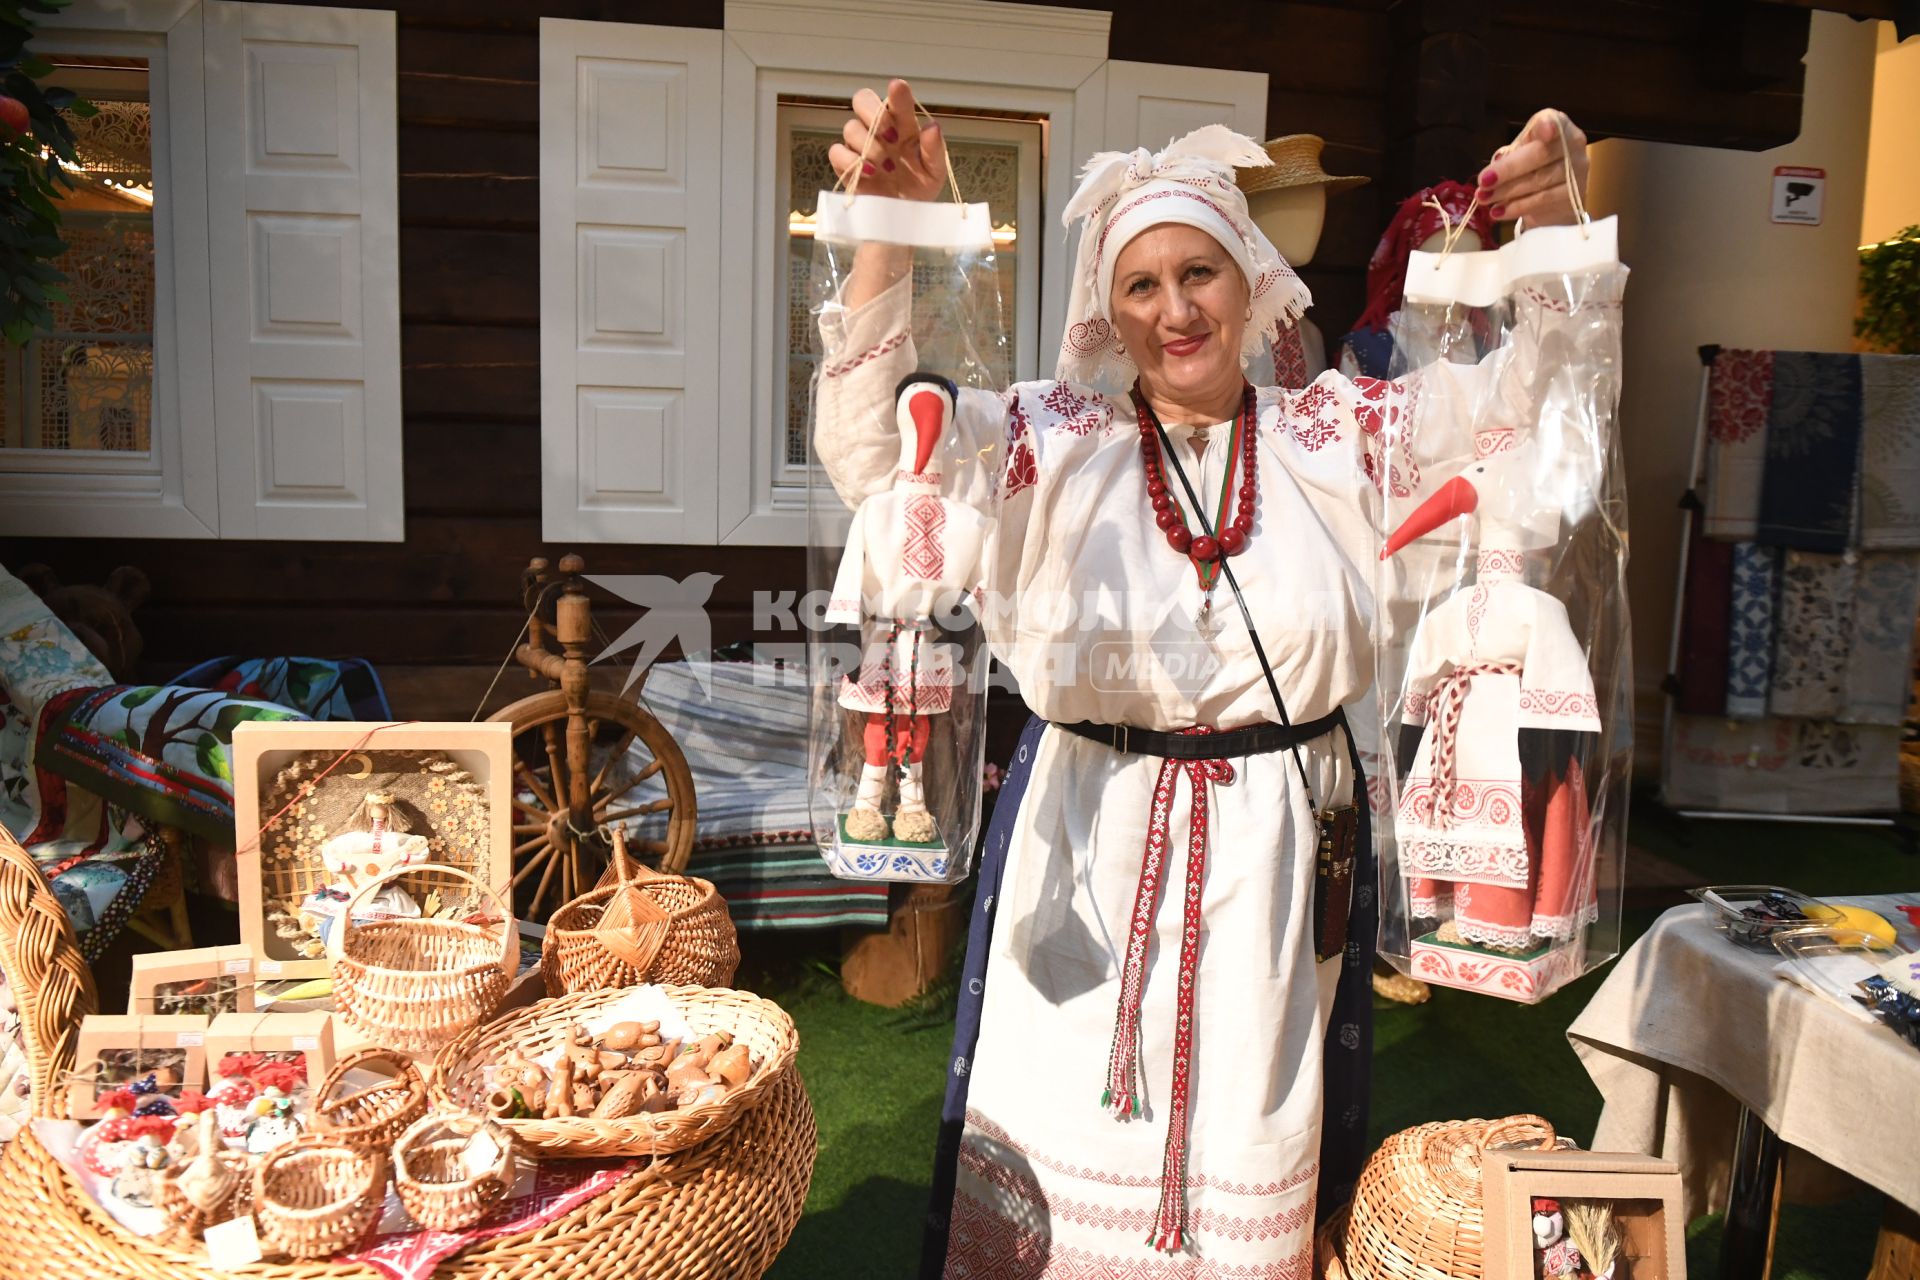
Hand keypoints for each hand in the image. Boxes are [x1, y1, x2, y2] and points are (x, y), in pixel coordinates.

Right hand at [828, 78, 947, 201]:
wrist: (903, 216)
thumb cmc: (919, 188)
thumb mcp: (935, 171)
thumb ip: (934, 150)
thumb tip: (932, 127)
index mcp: (902, 125)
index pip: (896, 100)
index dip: (896, 93)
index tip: (898, 87)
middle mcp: (878, 130)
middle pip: (862, 100)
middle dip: (873, 113)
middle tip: (890, 135)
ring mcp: (859, 146)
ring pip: (851, 127)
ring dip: (869, 146)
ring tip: (887, 167)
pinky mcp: (844, 165)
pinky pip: (837, 152)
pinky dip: (851, 160)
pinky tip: (870, 172)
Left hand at [1477, 109, 1589, 226]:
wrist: (1552, 197)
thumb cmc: (1532, 167)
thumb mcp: (1519, 154)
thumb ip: (1508, 156)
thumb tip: (1493, 170)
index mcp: (1558, 125)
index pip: (1553, 120)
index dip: (1548, 125)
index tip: (1544, 132)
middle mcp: (1573, 142)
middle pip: (1541, 154)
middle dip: (1508, 169)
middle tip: (1483, 182)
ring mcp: (1577, 169)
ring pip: (1540, 180)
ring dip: (1507, 192)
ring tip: (1484, 199)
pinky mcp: (1574, 194)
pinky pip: (1543, 200)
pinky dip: (1517, 207)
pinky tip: (1499, 212)